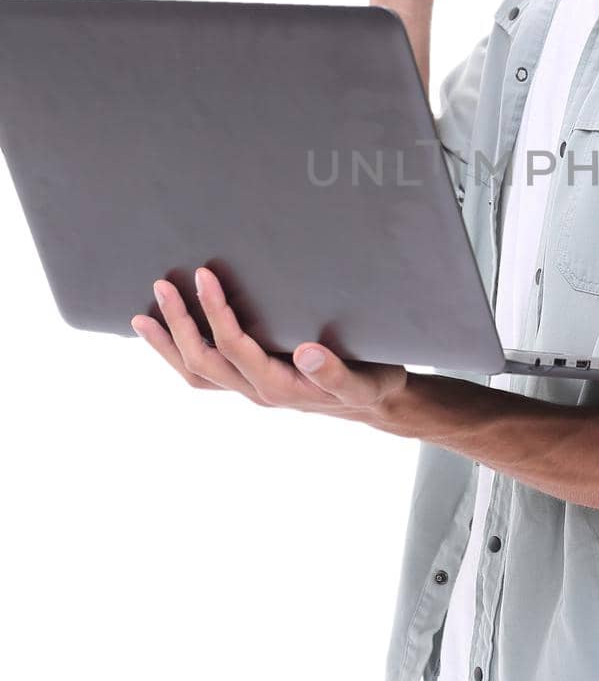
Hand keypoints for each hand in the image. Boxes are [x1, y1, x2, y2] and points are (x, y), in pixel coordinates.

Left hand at [130, 266, 408, 427]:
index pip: (235, 347)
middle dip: (179, 324)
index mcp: (279, 386)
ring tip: (142, 316)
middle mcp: (257, 390)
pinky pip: (206, 373)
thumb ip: (334, 372)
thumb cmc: (370, 385)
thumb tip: (306, 353)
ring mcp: (250, 388)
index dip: (216, 312)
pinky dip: (180, 353)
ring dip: (168, 344)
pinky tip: (169, 333)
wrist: (374, 404)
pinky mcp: (250, 381)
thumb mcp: (363, 380)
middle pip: (203, 361)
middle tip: (163, 284)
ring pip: (197, 372)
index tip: (205, 276)